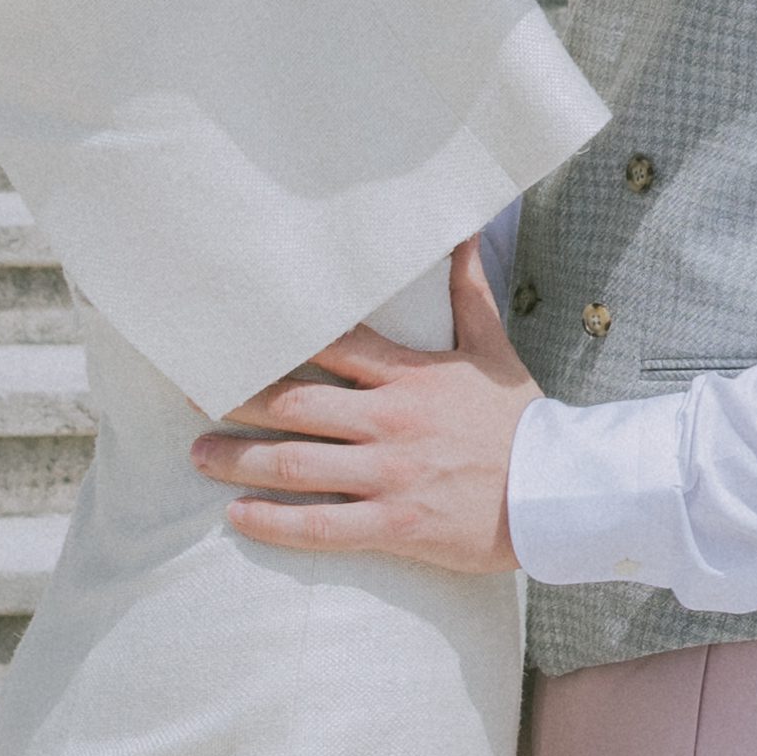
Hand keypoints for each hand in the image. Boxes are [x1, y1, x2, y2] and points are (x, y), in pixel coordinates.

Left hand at [194, 246, 535, 573]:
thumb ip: (468, 291)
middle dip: (237, 399)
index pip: (329, 346)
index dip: (274, 341)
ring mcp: (390, 475)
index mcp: (410, 376)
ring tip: (200, 455)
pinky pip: (322, 525)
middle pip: (295, 403)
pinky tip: (238, 517)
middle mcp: (391, 421)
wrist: (564, 493)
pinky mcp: (397, 524)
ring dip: (240, 460)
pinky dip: (275, 522)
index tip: (232, 336)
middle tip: (192, 392)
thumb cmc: (525, 421)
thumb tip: (464, 230)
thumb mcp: (494, 349)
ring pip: (297, 464)